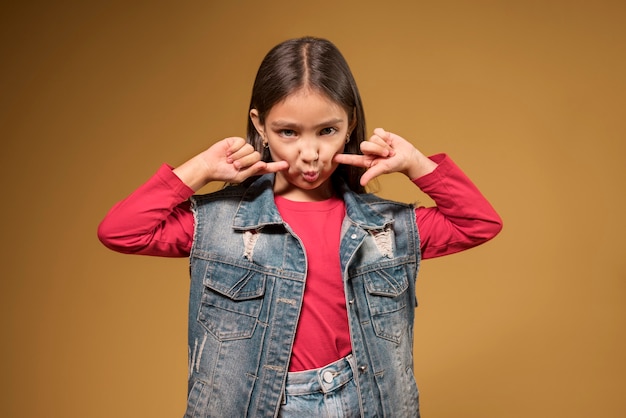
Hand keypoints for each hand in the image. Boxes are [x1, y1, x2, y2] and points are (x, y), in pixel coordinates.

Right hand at [174, 137, 288, 190]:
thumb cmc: (224, 173)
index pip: (267, 167)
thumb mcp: (239, 177)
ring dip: (238, 156)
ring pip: (250, 149)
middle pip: (257, 156)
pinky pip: (242, 143)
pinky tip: (228, 152)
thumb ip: (252, 171)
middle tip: (234, 165)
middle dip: (245, 162)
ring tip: (229, 160)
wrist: (209, 166)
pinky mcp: (237, 141)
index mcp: (252, 168)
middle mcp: (250, 158)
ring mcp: (244, 149)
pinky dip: (234, 149)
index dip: (276, 166)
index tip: (286, 165)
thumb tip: (262, 164)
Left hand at [333, 128, 436, 185]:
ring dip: (383, 144)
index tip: (333, 157)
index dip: (344, 158)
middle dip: (377, 149)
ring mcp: (374, 143)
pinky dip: (385, 136)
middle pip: (365, 145)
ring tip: (390, 149)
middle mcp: (369, 151)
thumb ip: (372, 174)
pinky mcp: (380, 135)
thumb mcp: (383, 169)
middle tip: (386, 154)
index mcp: (367, 161)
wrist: (408, 156)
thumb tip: (362, 182)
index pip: (353, 159)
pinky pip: (378, 131)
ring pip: (373, 138)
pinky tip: (390, 141)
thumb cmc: (396, 165)